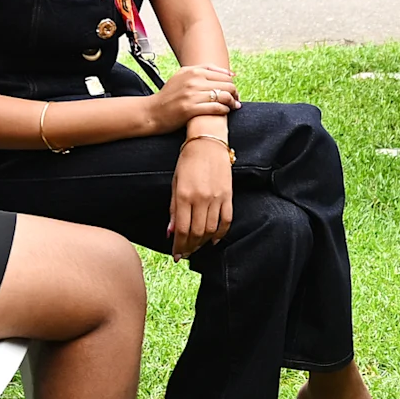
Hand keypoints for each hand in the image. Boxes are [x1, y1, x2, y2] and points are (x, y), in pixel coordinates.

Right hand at [146, 64, 240, 133]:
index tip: (233, 89)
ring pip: (223, 96)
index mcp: (192, 70)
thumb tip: (230, 73)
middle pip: (225, 84)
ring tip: (234, 106)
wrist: (152, 111)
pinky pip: (215, 108)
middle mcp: (192, 81)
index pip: (222, 74)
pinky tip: (225, 112)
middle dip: (234, 92)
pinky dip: (224, 110)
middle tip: (236, 100)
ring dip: (232, 102)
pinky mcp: (190, 109)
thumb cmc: (170, 95)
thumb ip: (203, 71)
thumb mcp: (182, 76)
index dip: (231, 82)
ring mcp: (191, 95)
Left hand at [167, 135, 234, 256]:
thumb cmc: (188, 160)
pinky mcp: (228, 196)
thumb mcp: (175, 183)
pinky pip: (226, 221)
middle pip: (196, 233)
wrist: (208, 143)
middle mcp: (201, 199)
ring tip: (196, 247)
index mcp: (184, 195)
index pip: (182, 230)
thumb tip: (171, 232)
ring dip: (203, 242)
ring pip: (211, 230)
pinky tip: (213, 240)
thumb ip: (173, 208)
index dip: (179, 246)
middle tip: (185, 254)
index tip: (176, 255)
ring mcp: (217, 198)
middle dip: (190, 247)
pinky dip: (220, 233)